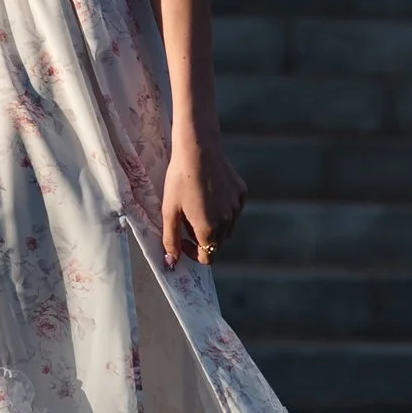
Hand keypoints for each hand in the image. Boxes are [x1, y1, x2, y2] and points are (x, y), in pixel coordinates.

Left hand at [162, 138, 245, 267]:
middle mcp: (227, 222)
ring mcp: (237, 207)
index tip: (181, 238)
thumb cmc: (179, 179)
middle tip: (187, 219)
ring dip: (214, 225)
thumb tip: (171, 264)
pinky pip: (234, 209)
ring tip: (198, 206)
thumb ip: (170, 240)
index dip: (192, 253)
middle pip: (217, 243)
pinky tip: (210, 192)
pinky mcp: (241, 192)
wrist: (198, 148)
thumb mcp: (169, 211)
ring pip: (227, 228)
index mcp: (209, 230)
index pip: (207, 257)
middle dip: (202, 238)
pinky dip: (224, 209)